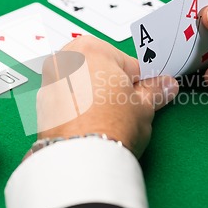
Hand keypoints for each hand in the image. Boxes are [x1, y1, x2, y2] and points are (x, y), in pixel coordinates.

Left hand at [36, 36, 178, 157]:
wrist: (81, 160)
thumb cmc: (110, 126)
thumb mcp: (143, 107)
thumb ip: (155, 91)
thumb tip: (165, 85)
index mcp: (91, 48)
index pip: (127, 63)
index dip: (139, 83)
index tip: (143, 95)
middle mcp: (64, 59)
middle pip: (100, 70)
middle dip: (113, 87)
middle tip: (124, 110)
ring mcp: (49, 82)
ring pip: (82, 85)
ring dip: (94, 98)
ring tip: (107, 120)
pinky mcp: (41, 106)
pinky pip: (67, 102)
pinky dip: (78, 110)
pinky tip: (89, 126)